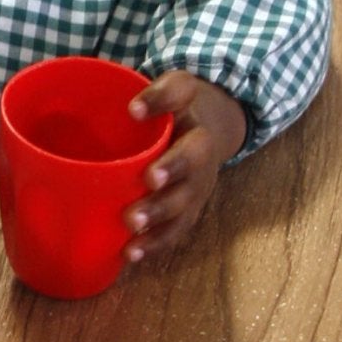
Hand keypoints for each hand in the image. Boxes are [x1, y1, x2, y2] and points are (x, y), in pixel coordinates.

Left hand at [122, 72, 247, 263]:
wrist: (212, 127)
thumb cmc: (178, 108)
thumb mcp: (173, 87)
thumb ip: (154, 92)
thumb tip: (128, 108)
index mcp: (192, 112)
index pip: (179, 99)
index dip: (158, 102)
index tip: (133, 111)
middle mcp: (201, 155)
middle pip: (189, 167)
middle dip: (168, 176)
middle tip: (146, 185)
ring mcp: (196, 187)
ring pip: (182, 207)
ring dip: (158, 220)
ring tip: (133, 230)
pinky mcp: (187, 210)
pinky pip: (175, 231)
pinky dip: (155, 244)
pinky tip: (131, 254)